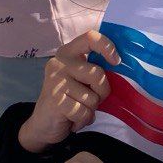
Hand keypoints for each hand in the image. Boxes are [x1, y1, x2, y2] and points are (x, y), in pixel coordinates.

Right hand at [19, 31, 118, 152]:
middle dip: (101, 93)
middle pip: (98, 74)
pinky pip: (84, 112)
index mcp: (68, 53)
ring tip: (77, 110)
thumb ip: (95, 71)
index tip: (116, 61)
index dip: (107, 47)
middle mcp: (59, 63)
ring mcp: (56, 81)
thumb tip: (119, 65)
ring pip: (93, 97)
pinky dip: (83, 120)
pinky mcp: (55, 100)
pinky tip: (72, 119)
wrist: (43, 125)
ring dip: (90, 109)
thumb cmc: (69, 100)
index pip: (90, 37)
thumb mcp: (81, 80)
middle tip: (89, 100)